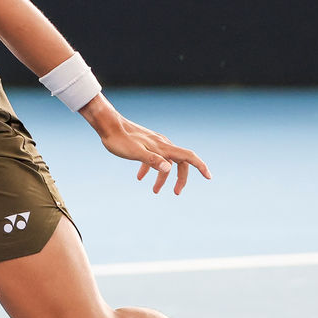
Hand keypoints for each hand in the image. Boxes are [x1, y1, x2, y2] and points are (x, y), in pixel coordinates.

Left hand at [80, 96, 210, 194]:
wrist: (108, 125)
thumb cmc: (119, 140)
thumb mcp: (135, 153)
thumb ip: (152, 161)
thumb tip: (169, 169)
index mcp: (163, 147)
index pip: (188, 157)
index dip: (200, 166)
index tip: (209, 177)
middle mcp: (162, 144)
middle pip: (179, 162)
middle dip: (180, 178)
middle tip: (176, 193)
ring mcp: (154, 143)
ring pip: (166, 161)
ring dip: (162, 177)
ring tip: (154, 191)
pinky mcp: (145, 144)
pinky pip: (153, 158)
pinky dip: (150, 169)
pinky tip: (140, 177)